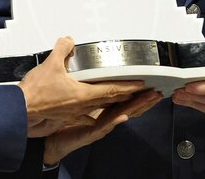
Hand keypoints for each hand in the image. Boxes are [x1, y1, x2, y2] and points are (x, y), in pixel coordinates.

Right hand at [19, 37, 146, 132]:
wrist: (20, 112)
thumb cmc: (34, 94)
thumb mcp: (50, 64)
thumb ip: (62, 49)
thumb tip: (68, 41)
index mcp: (83, 96)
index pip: (112, 91)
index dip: (129, 87)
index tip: (141, 85)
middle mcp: (82, 107)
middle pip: (110, 101)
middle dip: (127, 96)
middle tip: (140, 91)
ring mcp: (74, 113)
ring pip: (100, 107)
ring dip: (114, 101)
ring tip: (123, 96)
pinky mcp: (66, 115)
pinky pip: (86, 111)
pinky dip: (96, 107)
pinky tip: (95, 107)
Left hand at [43, 89, 161, 165]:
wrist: (48, 137)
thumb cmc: (59, 120)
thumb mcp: (74, 98)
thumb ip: (83, 84)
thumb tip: (88, 67)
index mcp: (100, 107)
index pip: (122, 97)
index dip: (135, 91)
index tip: (148, 84)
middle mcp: (102, 117)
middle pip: (127, 107)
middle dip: (143, 100)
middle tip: (156, 92)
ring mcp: (98, 126)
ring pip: (120, 115)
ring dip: (136, 108)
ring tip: (148, 100)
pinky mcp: (89, 134)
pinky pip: (103, 126)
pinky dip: (114, 121)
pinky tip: (124, 115)